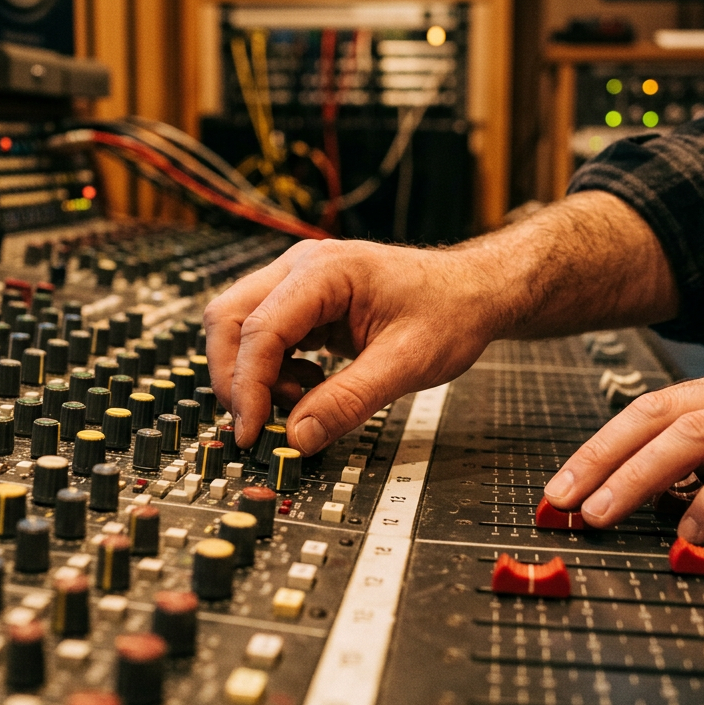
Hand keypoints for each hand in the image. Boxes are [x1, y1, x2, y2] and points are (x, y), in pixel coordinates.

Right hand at [203, 239, 505, 452]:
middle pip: (229, 320)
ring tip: (300, 402)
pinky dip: (273, 370)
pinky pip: (265, 337)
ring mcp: (298, 282)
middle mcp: (301, 267)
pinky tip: (310, 387)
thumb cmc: (450, 311)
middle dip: (236, 378)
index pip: (259, 330)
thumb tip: (298, 437)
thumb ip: (348, 402)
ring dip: (254, 375)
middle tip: (259, 425)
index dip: (248, 387)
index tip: (254, 432)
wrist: (474, 292)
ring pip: (239, 327)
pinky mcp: (303, 303)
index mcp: (324, 271)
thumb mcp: (405, 364)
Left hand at [542, 362, 703, 542]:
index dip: (599, 445)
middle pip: (653, 416)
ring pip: (689, 437)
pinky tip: (690, 530)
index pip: (648, 408)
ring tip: (602, 514)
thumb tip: (663, 492)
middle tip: (558, 499)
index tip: (562, 481)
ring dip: (636, 478)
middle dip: (598, 458)